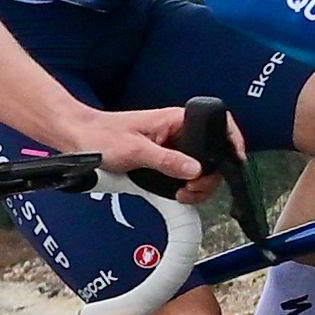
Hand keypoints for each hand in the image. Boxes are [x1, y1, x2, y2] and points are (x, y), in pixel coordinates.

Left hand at [72, 106, 229, 197]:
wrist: (80, 138)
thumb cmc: (102, 136)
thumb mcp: (136, 151)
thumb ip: (167, 161)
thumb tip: (195, 169)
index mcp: (177, 119)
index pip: (218, 125)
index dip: (232, 143)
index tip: (234, 163)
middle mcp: (179, 131)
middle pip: (213, 154)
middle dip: (209, 176)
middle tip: (193, 190)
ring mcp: (173, 145)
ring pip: (200, 167)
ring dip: (198, 184)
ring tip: (184, 194)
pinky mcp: (165, 157)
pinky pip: (185, 172)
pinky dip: (186, 186)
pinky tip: (179, 193)